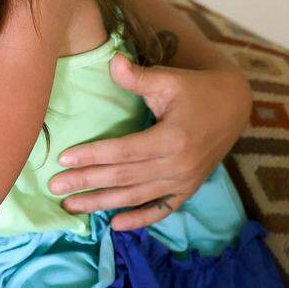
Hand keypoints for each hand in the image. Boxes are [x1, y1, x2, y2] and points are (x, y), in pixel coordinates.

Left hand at [49, 54, 250, 230]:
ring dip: (102, 203)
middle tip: (55, 186)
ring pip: (135, 197)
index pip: (123, 152)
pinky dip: (139, 219)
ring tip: (70, 206)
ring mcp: (183, 181)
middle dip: (87, 182)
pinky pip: (161, 210)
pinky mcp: (187, 189)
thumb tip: (112, 61)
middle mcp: (178, 166)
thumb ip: (138, 77)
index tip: (62, 159)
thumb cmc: (195, 90)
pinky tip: (115, 225)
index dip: (92, 156)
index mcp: (172, 139)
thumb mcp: (169, 79)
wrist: (233, 108)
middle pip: (123, 178)